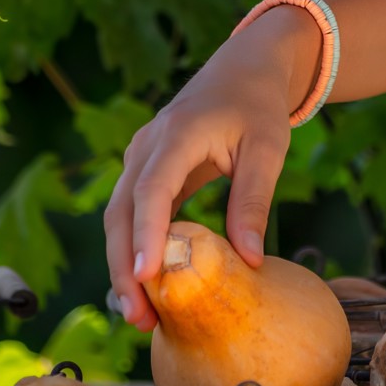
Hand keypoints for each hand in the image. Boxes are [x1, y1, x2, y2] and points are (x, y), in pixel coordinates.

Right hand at [104, 8, 315, 331]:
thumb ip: (253, 201)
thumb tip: (250, 260)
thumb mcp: (268, 149)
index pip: (151, 191)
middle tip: (138, 317)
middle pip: (120, 213)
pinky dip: (133, 251)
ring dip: (123, 266)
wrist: (241, 68)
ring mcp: (138, 159)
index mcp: (176, 134)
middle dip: (124, 266)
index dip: (146, 235)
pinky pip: (129, 216)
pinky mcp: (143, 172)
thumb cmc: (257, 105)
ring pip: (117, 218)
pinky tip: (145, 288)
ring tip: (139, 315)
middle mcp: (145, 147)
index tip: (146, 277)